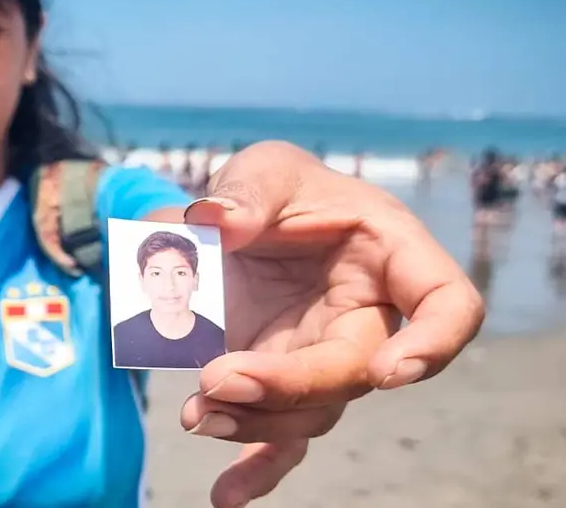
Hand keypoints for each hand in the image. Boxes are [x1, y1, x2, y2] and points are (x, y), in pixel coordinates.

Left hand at [181, 140, 483, 507]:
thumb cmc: (268, 189)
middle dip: (291, 385)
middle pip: (355, 371)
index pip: (446, 304)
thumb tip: (219, 221)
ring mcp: (323, 355)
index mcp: (387, 254)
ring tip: (196, 413)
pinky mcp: (282, 382)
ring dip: (256, 421)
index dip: (434, 344)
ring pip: (314, 411)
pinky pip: (283, 437)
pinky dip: (257, 466)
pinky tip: (227, 495)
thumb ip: (245, 190)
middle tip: (218, 376)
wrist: (231, 223)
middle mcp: (366, 315)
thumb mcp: (262, 169)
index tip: (388, 372)